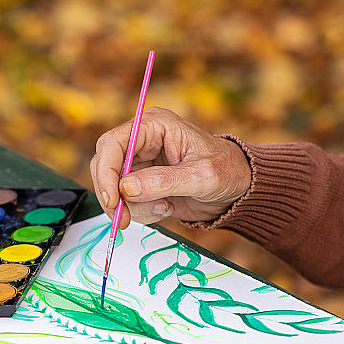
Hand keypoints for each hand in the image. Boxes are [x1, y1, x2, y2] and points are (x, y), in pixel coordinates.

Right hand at [90, 107, 251, 228]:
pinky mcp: (142, 183)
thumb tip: (127, 188)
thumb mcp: (202, 176)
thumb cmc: (227, 171)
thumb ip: (164, 181)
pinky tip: (165, 208)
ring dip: (132, 206)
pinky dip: (139, 212)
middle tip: (125, 218)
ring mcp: (140, 162)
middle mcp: (142, 140)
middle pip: (105, 165)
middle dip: (114, 195)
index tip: (112, 199)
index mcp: (155, 125)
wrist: (238, 188)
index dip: (106, 171)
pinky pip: (125, 201)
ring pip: (113, 187)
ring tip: (165, 208)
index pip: (113, 143)